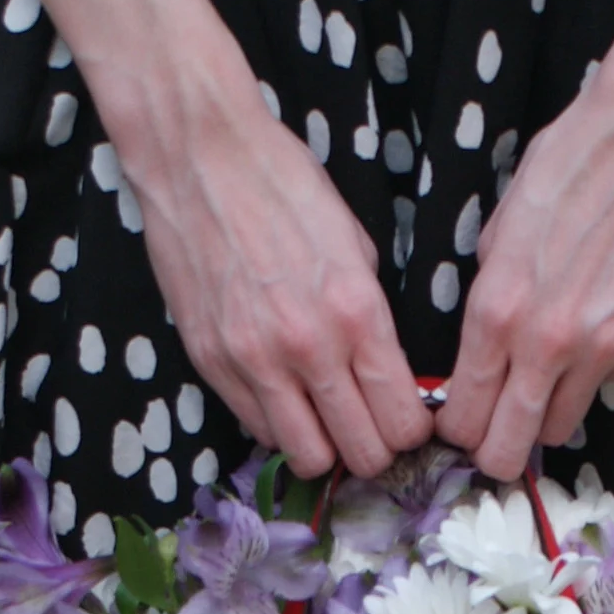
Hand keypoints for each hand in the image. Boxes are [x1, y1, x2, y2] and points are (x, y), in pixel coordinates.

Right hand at [93, 23, 435, 480]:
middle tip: (371, 426)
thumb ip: (371, 313)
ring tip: (325, 417)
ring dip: (324, 447)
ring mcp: (253, 361)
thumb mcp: (355, 243)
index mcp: (357, 313)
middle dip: (376, 448)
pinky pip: (256, 426)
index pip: (404, 420)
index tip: (408, 418)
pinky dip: (277, 422)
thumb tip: (385, 366)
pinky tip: (283, 391)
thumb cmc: (283, 184)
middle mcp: (308, 348)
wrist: (199, 156)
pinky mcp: (210, 362)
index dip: (414, 430)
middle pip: (362, 454)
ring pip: (306, 457)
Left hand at [435, 39, 613, 479]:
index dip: (455, 427)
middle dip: (494, 448)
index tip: (458, 422)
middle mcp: (552, 342)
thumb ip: (486, 301)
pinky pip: (609, 382)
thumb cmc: (570, 165)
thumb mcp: (499, 230)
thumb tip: (475, 356)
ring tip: (547, 372)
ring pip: (562, 427)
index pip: (463, 414)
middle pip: (509, 448)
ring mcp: (609, 348)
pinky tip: (601, 318)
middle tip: (493, 431)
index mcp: (499, 311)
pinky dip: (598, 368)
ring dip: (547, 410)